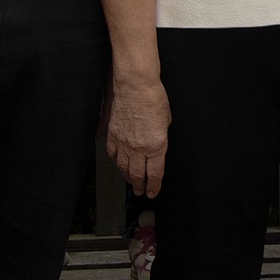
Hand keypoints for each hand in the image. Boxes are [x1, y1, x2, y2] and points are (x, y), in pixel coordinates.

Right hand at [106, 78, 170, 198]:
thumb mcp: (167, 122)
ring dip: (128, 177)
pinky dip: (116, 163)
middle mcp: (139, 148)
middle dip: (140, 186)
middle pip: (137, 174)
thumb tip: (157, 147)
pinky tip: (119, 165)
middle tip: (142, 192)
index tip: (153, 193)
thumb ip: (161, 138)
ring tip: (131, 182)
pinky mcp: (113, 136)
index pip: (155, 174)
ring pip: (124, 168)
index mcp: (156, 145)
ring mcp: (124, 143)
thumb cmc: (154, 99)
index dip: (154, 186)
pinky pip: (113, 155)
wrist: (135, 86)